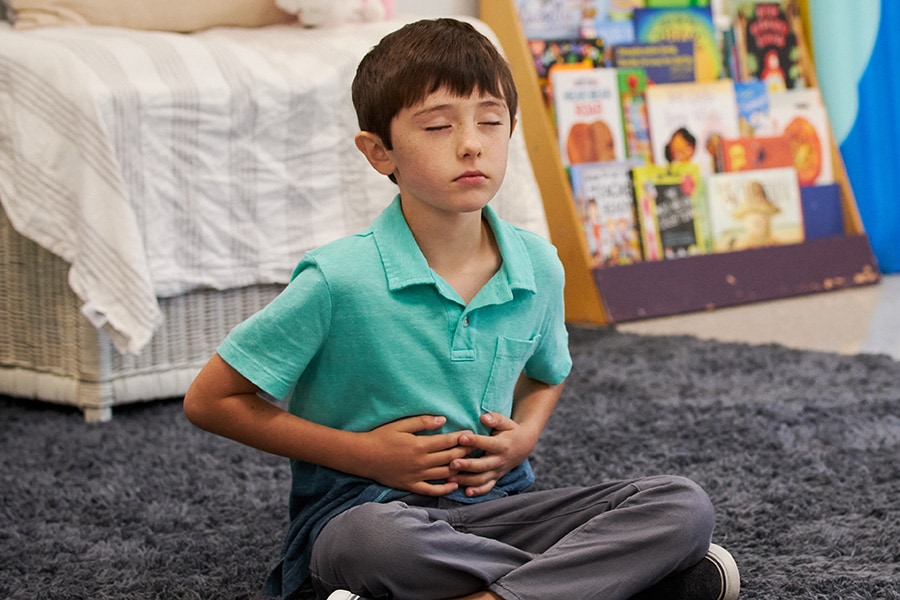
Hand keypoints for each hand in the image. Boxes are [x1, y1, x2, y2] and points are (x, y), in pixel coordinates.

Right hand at [356, 415, 471, 495]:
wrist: (363, 456)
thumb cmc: (381, 436)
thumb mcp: (401, 425)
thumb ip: (423, 422)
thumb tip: (443, 420)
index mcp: (420, 445)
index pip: (447, 441)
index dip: (461, 438)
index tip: (471, 434)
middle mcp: (421, 462)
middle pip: (449, 457)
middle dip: (464, 452)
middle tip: (476, 448)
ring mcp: (417, 475)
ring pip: (444, 474)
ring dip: (459, 469)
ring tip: (470, 464)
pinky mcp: (411, 485)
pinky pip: (431, 490)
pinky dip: (444, 489)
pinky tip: (454, 485)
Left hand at [448, 412, 538, 497]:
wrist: (523, 446)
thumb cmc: (510, 431)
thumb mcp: (506, 422)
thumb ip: (495, 419)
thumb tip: (483, 417)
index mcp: (502, 445)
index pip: (488, 444)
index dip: (475, 441)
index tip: (461, 438)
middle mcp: (500, 460)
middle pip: (483, 465)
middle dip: (468, 465)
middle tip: (453, 463)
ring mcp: (497, 471)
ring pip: (482, 479)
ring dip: (466, 480)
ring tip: (450, 478)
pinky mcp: (495, 478)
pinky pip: (487, 487)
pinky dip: (477, 491)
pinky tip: (466, 492)